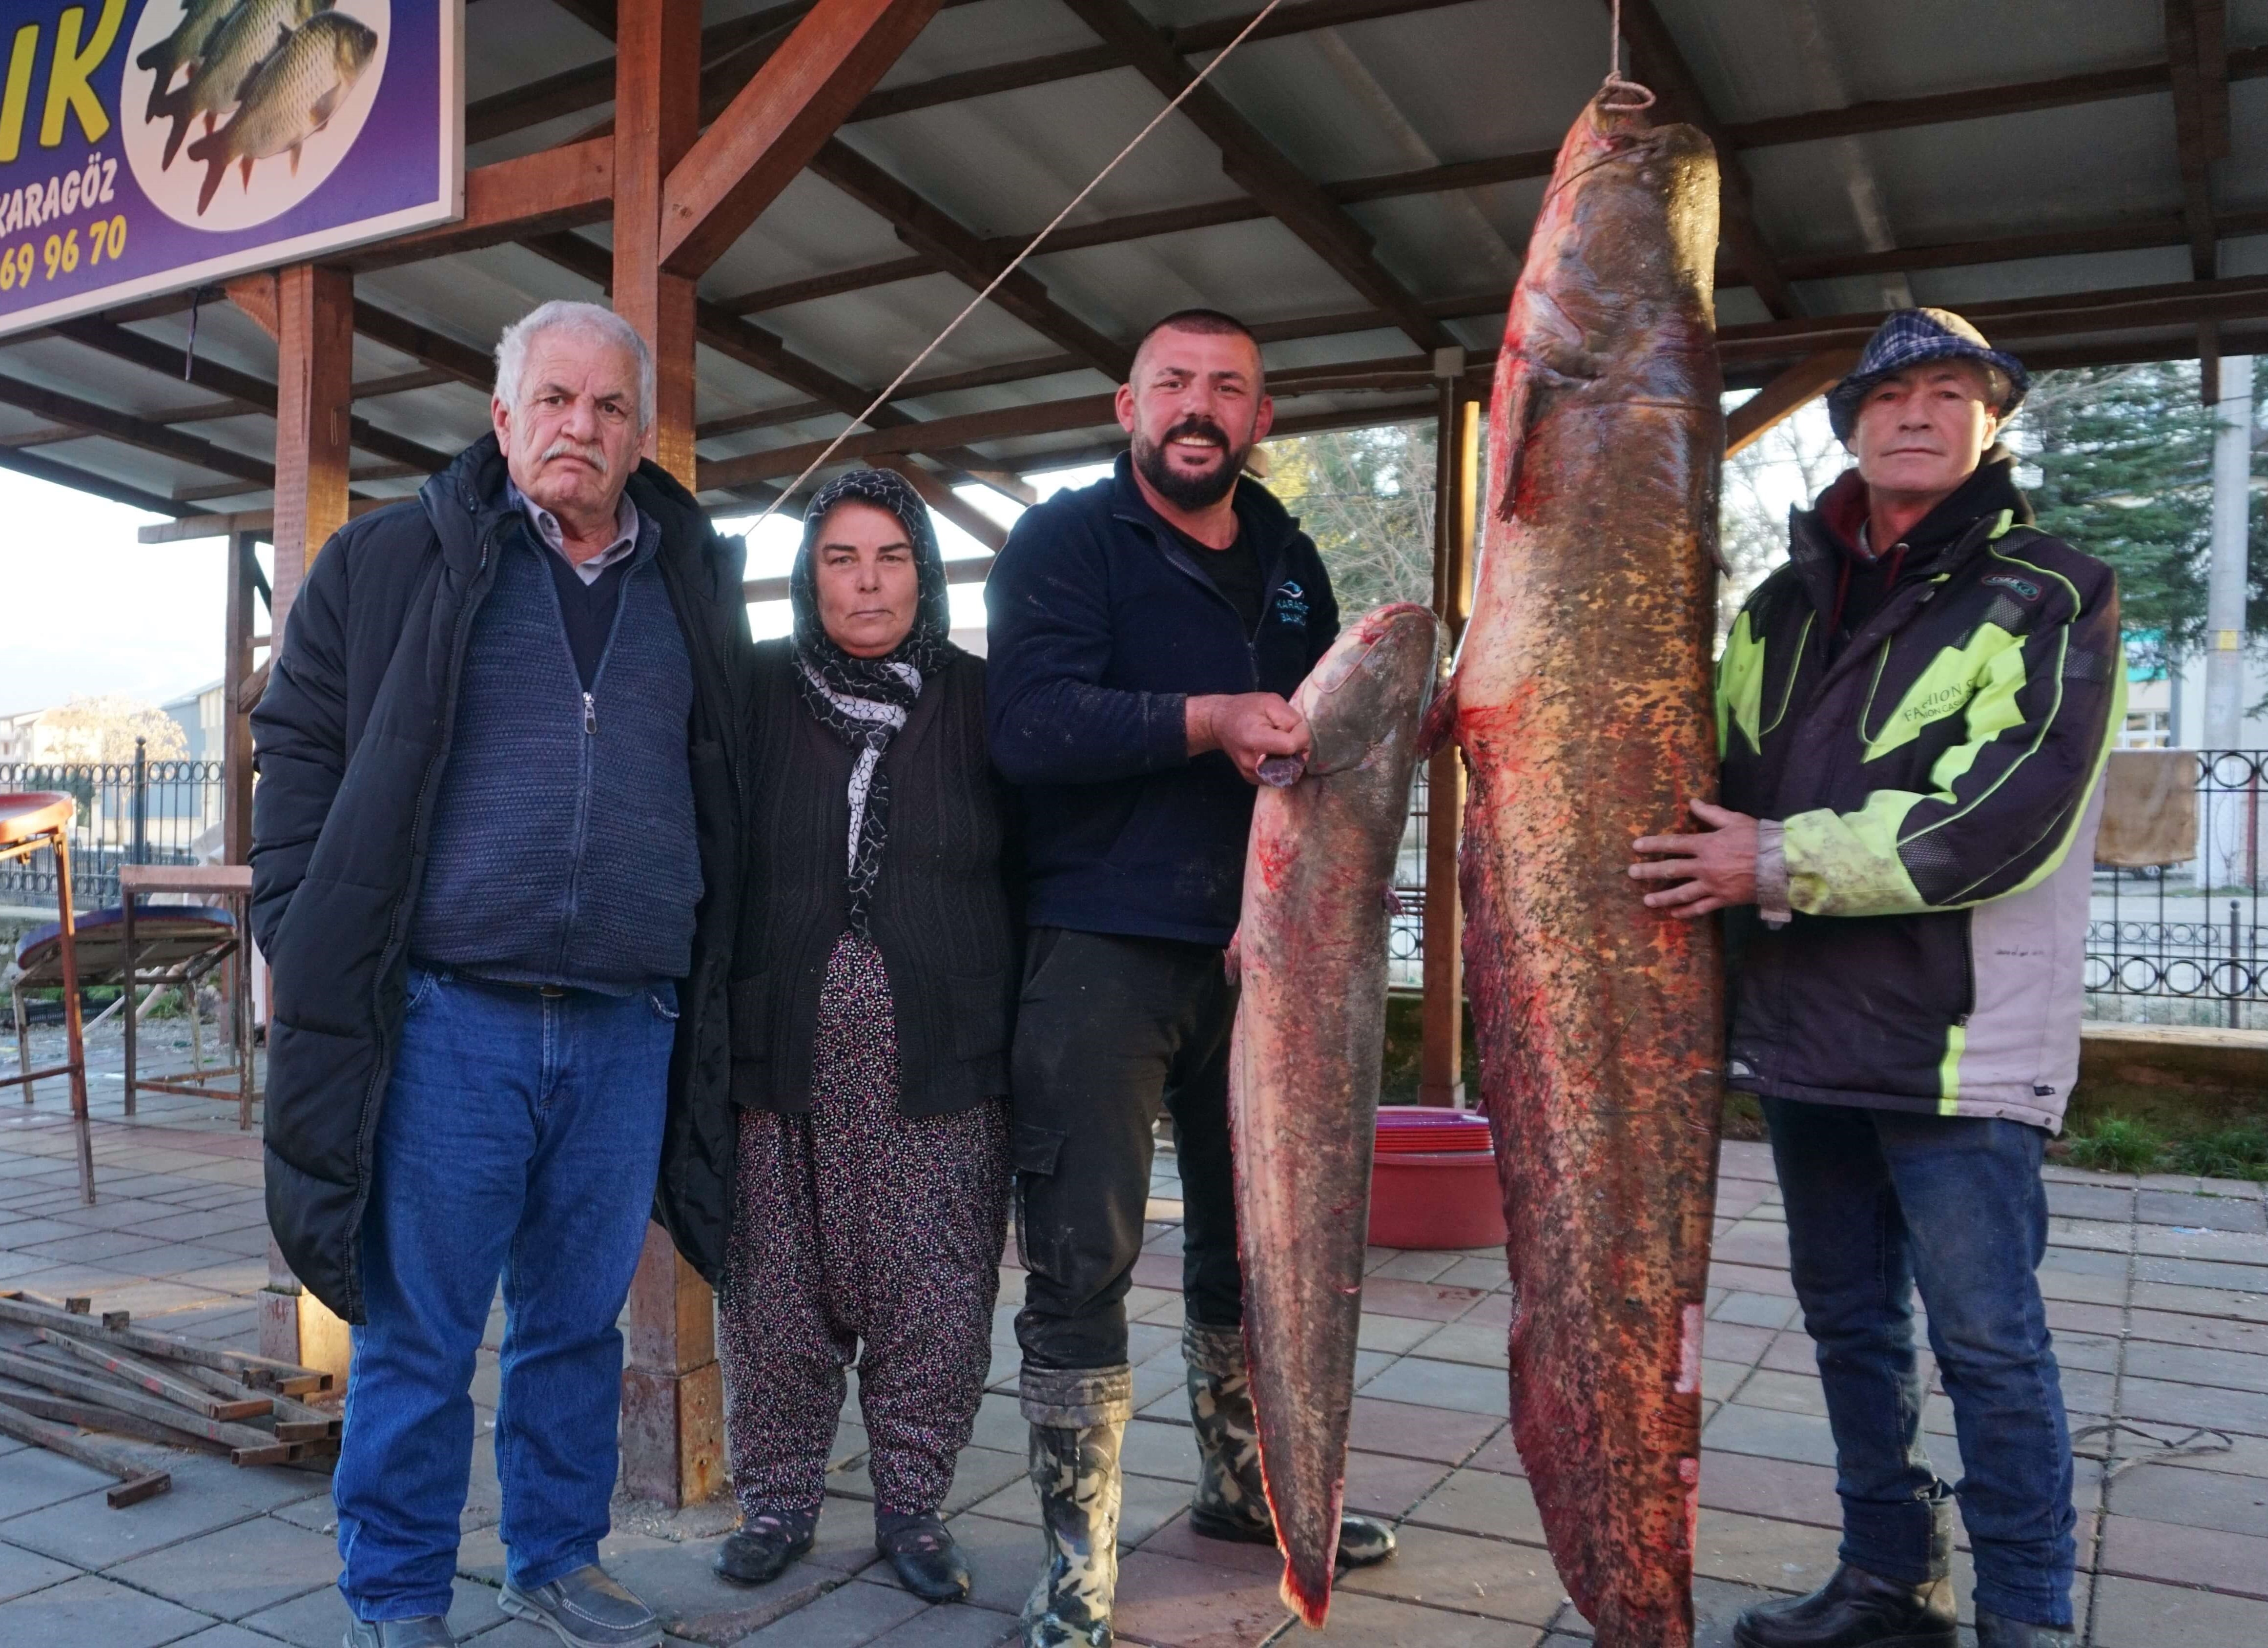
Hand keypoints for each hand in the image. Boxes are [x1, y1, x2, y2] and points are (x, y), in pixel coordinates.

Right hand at [1188, 693, 1309, 784]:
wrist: (1220, 723)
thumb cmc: (1246, 708)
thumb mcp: (1270, 701)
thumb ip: (1290, 718)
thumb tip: (1301, 739)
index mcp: (1255, 739)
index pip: (1291, 746)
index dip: (1300, 736)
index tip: (1293, 727)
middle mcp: (1252, 762)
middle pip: (1293, 763)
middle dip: (1298, 750)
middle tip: (1288, 736)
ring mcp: (1251, 774)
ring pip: (1289, 774)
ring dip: (1292, 760)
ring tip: (1281, 745)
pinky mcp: (1252, 780)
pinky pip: (1279, 778)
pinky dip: (1283, 766)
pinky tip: (1275, 753)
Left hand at [1628, 799, 1757, 919]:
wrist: (1781, 864)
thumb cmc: (1758, 839)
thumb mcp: (1734, 820)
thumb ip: (1711, 813)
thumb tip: (1693, 802)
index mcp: (1706, 845)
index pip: (1674, 844)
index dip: (1653, 844)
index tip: (1636, 847)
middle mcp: (1705, 866)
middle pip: (1671, 869)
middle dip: (1649, 871)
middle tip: (1632, 874)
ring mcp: (1713, 885)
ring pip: (1682, 893)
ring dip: (1663, 897)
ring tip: (1647, 900)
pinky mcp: (1723, 899)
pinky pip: (1700, 908)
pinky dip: (1686, 912)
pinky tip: (1674, 914)